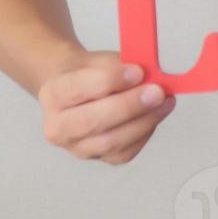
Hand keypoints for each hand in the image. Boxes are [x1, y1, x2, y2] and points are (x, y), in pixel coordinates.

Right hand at [36, 49, 175, 163]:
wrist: (78, 93)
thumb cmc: (89, 74)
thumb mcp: (99, 60)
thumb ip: (120, 66)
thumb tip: (150, 74)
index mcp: (53, 94)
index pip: (77, 89)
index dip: (110, 80)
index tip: (137, 71)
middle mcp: (57, 126)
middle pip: (91, 121)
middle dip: (129, 106)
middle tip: (156, 91)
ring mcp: (77, 147)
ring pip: (110, 141)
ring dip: (143, 121)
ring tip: (164, 102)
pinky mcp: (100, 158)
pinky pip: (125, 152)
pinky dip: (145, 132)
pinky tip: (156, 114)